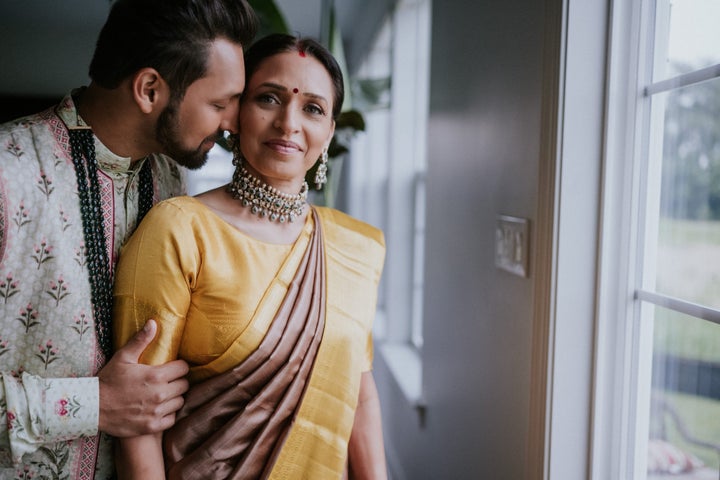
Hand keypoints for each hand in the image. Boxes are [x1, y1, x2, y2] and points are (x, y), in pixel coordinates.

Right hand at [98, 320, 188, 436]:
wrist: (92, 408)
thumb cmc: (108, 380)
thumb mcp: (123, 357)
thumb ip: (140, 340)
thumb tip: (153, 322)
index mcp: (156, 376)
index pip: (184, 369)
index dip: (179, 367)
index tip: (173, 368)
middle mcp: (160, 394)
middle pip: (184, 386)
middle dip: (178, 382)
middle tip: (168, 382)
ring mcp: (156, 412)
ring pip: (180, 402)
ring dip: (174, 398)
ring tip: (164, 395)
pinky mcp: (152, 426)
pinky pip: (172, 419)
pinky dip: (168, 414)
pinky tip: (159, 409)